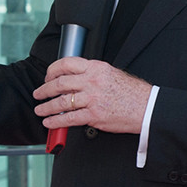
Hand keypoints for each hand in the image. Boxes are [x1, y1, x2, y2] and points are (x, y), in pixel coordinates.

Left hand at [33, 57, 151, 134]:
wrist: (147, 107)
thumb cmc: (133, 92)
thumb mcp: (112, 73)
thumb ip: (93, 74)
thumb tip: (75, 79)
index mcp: (96, 67)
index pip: (66, 63)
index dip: (52, 70)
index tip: (47, 76)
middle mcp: (92, 81)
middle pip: (60, 83)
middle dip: (44, 89)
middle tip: (39, 93)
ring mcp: (92, 98)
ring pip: (61, 102)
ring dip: (46, 107)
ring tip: (40, 109)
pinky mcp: (93, 115)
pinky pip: (69, 118)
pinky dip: (56, 121)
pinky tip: (50, 122)